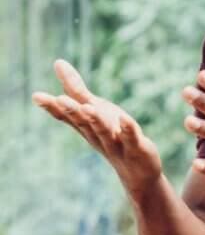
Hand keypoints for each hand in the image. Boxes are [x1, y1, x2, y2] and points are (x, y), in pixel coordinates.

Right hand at [32, 60, 162, 199]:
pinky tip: (125, 118)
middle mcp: (97, 135)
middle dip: (71, 111)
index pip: (66, 116)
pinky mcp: (136, 147)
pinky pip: (131, 137)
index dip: (52, 107)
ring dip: (95, 119)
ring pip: (103, 130)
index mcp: (86, 126)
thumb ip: (76, 89)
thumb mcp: (94, 109)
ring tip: (88, 108)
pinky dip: (128, 128)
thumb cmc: (112, 135)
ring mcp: (116, 143)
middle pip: (82, 122)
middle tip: (59, 99)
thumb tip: (57, 62)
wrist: (137, 171)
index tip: (36, 96)